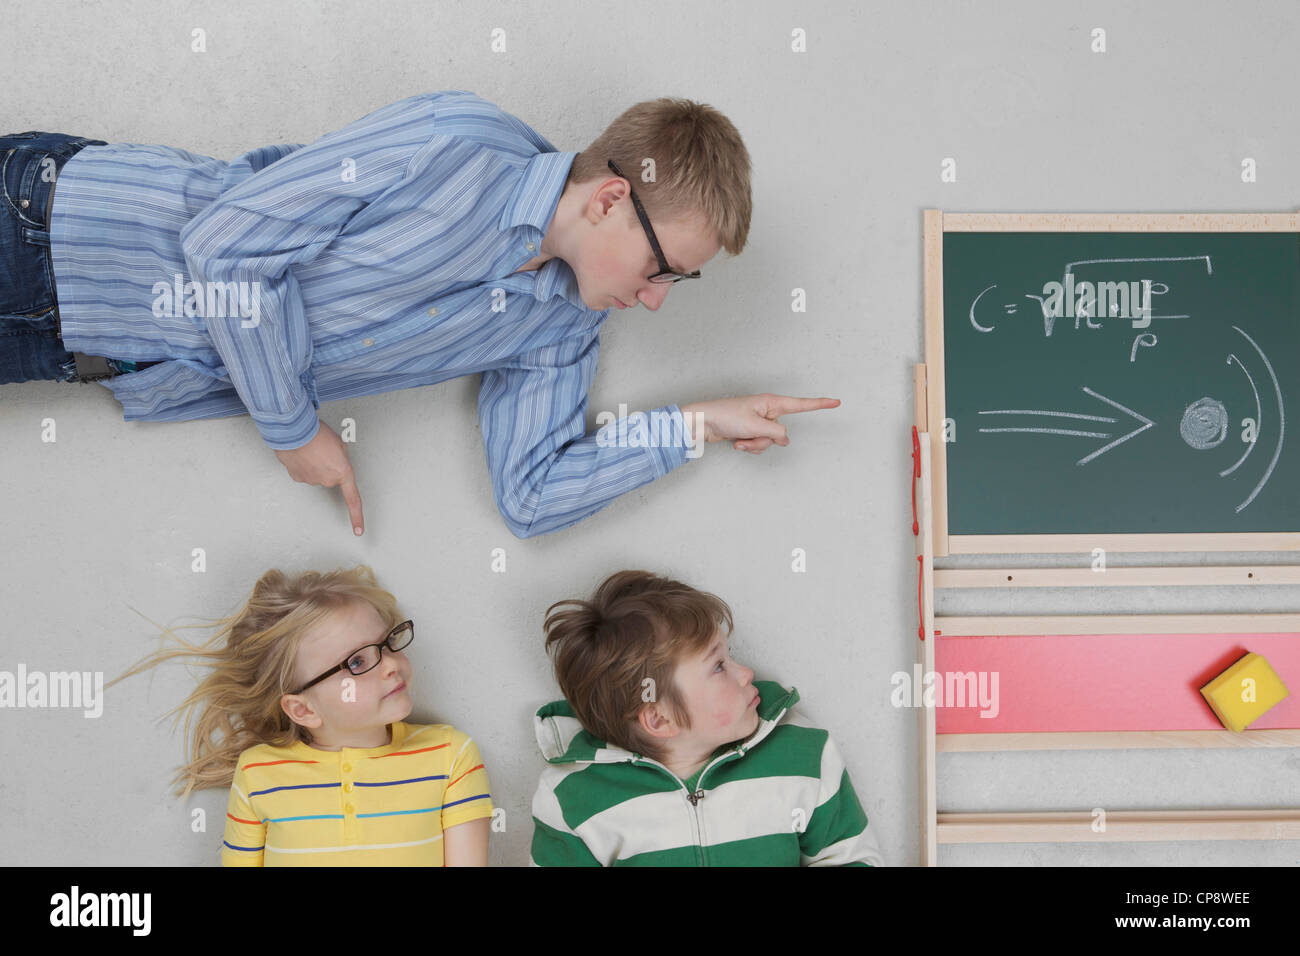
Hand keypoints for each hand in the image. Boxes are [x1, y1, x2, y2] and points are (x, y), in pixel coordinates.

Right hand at [273, 420, 364, 534]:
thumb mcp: (340, 444)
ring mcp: (311, 480)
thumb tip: (337, 464)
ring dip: (316, 464)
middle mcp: (327, 481)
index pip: (353, 500)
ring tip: (312, 449)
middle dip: (330, 467)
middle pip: (332, 478)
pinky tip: (302, 454)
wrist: (294, 431)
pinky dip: (304, 464)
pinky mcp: (297, 477)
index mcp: (343, 473)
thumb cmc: (318, 434)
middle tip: (325, 452)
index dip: (357, 517)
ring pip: (317, 475)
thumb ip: (342, 458)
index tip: (359, 530)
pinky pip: (304, 473)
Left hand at [679, 394, 840, 453]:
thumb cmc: (725, 416)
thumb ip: (776, 433)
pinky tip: (736, 442)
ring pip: (769, 442)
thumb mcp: (756, 425)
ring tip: (739, 439)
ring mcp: (759, 423)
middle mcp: (767, 411)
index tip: (836, 402)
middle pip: (781, 433)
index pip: (801, 404)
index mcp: (771, 402)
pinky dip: (748, 447)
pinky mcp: (750, 432)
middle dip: (765, 440)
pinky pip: (758, 446)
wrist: (702, 423)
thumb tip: (786, 440)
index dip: (819, 404)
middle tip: (748, 435)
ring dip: (754, 445)